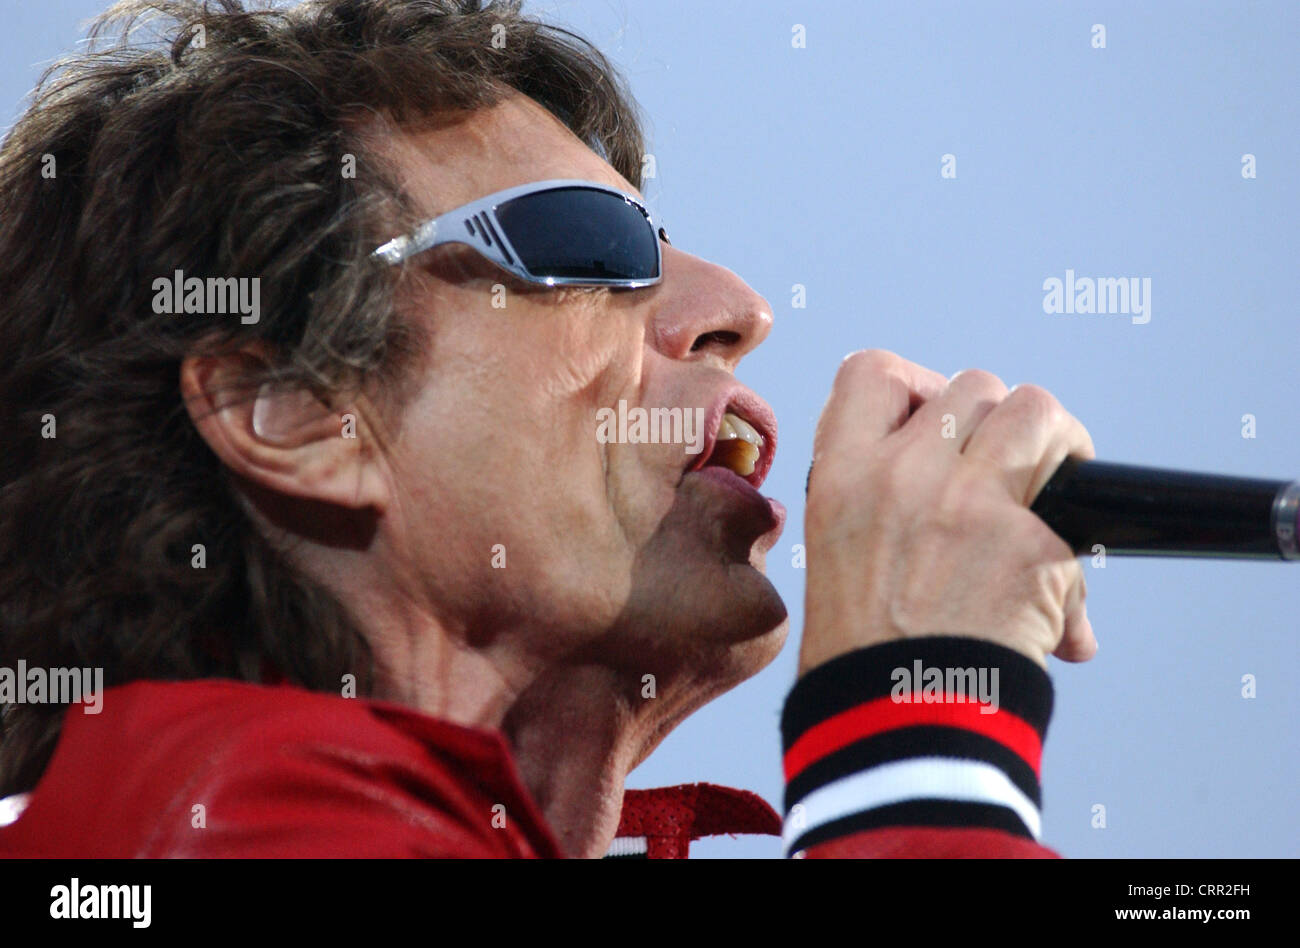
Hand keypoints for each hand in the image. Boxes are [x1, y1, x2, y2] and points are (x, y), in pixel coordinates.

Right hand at [800, 349, 1097, 673]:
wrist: (895, 721)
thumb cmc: (862, 653)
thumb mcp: (838, 550)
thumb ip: (882, 494)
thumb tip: (960, 463)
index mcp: (842, 475)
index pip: (873, 372)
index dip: (914, 385)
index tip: (934, 418)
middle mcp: (903, 474)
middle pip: (972, 386)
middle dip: (995, 422)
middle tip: (1006, 472)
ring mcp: (970, 503)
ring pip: (1036, 409)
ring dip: (1055, 443)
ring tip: (1056, 487)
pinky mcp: (1033, 543)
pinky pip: (1079, 509)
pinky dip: (1080, 555)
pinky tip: (1064, 608)